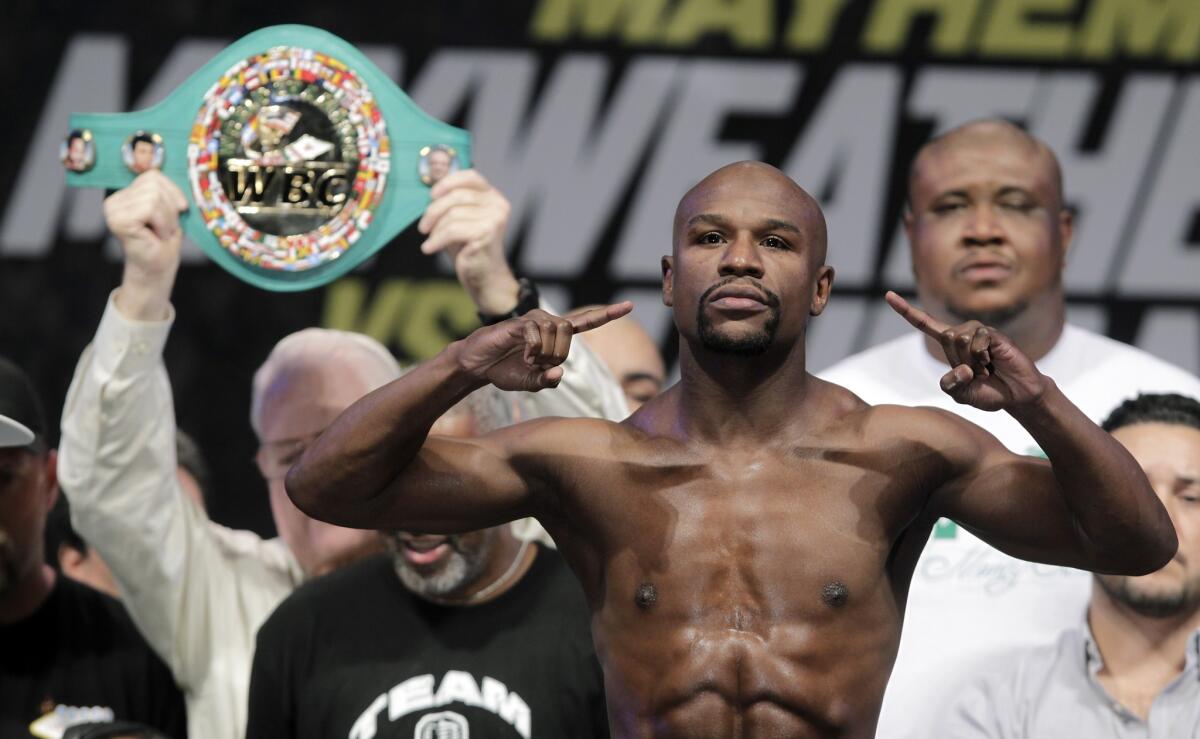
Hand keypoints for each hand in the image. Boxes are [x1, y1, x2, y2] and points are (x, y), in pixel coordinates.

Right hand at [104, 171, 188, 319]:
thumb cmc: (164, 241)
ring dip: (168, 218)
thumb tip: (177, 163)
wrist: (158, 268)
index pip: (153, 175)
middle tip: (166, 227)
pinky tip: (157, 235)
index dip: (173, 192)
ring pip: (154, 196)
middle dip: (170, 207)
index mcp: (125, 194)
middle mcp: (114, 199)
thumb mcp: (168, 209)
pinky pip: (150, 207)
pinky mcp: (118, 220)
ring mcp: (113, 209)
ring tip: (162, 232)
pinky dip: (162, 222)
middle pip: (154, 183)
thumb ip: (164, 189)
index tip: (178, 210)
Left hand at [417, 169, 519, 314]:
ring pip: (452, 214)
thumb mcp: (456, 219)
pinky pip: (453, 229)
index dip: (448, 182)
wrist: (483, 277)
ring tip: (431, 240)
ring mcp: (495, 218)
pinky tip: (429, 248)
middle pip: (456, 195)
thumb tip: (434, 170)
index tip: (431, 196)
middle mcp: (498, 204)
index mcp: (492, 196)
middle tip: (423, 227)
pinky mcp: (488, 233)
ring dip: (435, 229)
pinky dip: (436, 240)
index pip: (471, 176)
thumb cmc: (467, 248)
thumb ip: (449, 198)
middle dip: (433, 211)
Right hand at [454, 303, 633, 391]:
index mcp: (556, 336)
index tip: (629, 305)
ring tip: (527, 359)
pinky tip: (524, 355)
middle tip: (536, 364)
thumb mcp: (531, 383)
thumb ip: (548, 381)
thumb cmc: (506, 371)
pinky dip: (533, 350)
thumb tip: (558, 372)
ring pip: (556, 333)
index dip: (607, 315)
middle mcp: (547, 322)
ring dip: (543, 354)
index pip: (586, 322)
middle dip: (556, 355)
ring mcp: (533, 320)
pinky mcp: (519, 322)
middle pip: (569, 335)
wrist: (478, 366)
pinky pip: (537, 335)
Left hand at [886, 291, 1045, 410]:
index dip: (906, 311)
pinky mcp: (996, 335)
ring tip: (986, 369)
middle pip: (946, 336)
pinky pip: (980, 338)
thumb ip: (952, 385)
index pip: (924, 323)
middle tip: (975, 373)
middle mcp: (962, 334)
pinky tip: (992, 362)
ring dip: (972, 360)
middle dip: (959, 360)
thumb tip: (960, 370)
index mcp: (949, 346)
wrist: (1017, 396)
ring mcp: (980, 333)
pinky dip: (982, 355)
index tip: (888, 295)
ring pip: (960, 337)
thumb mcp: (962, 395)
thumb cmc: (988, 393)